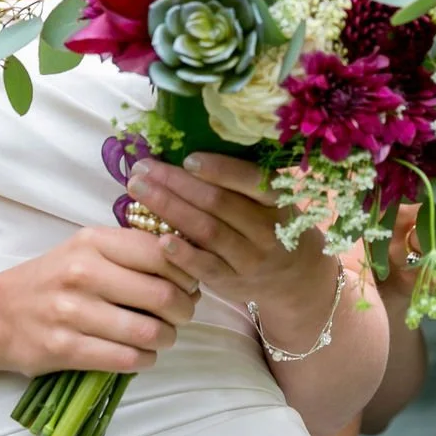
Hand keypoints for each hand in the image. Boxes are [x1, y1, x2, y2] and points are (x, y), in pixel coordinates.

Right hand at [0, 226, 200, 376]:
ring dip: (167, 338)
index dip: (187, 272)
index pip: (162, 253)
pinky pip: (124, 358)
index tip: (190, 283)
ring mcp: (71, 312)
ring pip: (147, 331)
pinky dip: (144, 359)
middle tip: (184, 314)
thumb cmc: (51, 279)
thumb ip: (131, 250)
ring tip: (165, 336)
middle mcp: (83, 273)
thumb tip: (188, 263)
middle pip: (162, 295)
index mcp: (93, 242)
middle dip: (185, 309)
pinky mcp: (64, 349)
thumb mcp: (86, 249)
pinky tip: (143, 355)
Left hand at [125, 153, 332, 334]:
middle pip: (218, 202)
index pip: (251, 180)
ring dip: (169, 209)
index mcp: (277, 200)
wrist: (297, 277)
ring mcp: (250, 257)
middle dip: (177, 182)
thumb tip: (187, 155)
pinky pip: (205, 267)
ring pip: (207, 231)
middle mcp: (267, 228)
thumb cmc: (274, 226)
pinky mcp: (232, 281)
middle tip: (143, 168)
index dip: (220, 169)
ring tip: (139, 191)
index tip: (188, 158)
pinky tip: (159, 240)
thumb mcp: (272, 202)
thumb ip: (241, 183)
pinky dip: (182, 253)